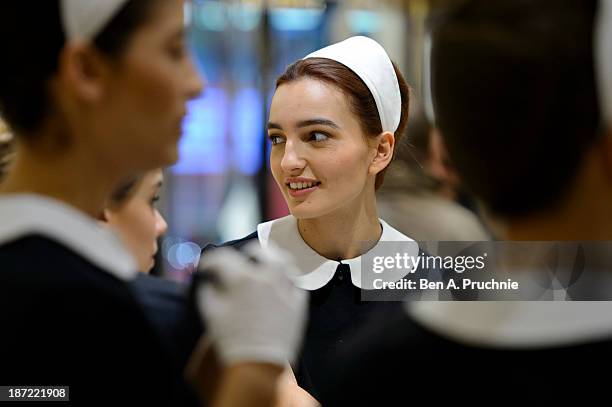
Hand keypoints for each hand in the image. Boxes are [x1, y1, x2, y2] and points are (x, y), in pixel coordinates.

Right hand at [196, 242, 307, 366]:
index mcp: (242, 277)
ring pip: (284, 263)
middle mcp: (266, 277)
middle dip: (250, 252)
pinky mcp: (299, 304)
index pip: (224, 257)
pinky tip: (281, 284)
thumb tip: (210, 279)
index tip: (206, 267)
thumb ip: (208, 289)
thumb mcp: (210, 312)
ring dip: (274, 260)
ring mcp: (285, 289)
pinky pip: (296, 283)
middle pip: (262, 251)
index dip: (211, 260)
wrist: (257, 365)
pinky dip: (288, 279)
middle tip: (244, 258)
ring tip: (267, 266)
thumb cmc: (230, 339)